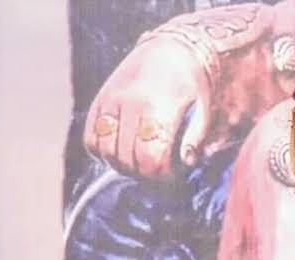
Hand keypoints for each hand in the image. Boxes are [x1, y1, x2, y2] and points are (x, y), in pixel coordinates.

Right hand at [84, 37, 212, 176]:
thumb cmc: (192, 82)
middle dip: (144, 173)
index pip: (151, 158)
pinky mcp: (99, 100)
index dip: (161, 175)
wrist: (170, 49)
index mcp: (159, 108)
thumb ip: (196, 138)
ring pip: (106, 152)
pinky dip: (102, 152)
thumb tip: (187, 163)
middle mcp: (130, 104)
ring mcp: (111, 101)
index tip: (171, 175)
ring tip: (140, 162)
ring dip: (122, 165)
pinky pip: (90, 138)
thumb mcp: (203, 107)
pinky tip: (120, 151)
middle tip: (157, 171)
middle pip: (128, 159)